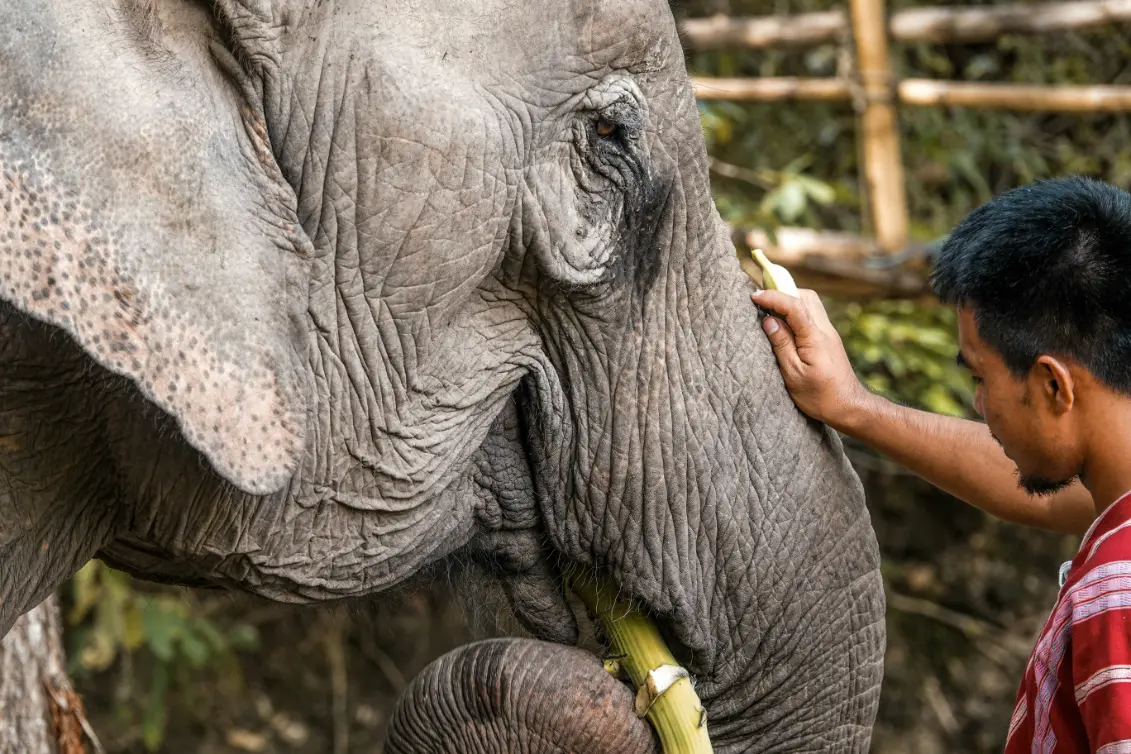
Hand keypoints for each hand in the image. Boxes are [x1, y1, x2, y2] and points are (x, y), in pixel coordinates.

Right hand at [751, 288, 870, 428]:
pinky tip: (785, 325)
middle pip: (806, 297)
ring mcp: (829, 333)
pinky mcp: (829, 340)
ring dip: (791, 301)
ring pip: (811, 304)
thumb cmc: (819, 396)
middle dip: (783, 292)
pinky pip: (812, 316)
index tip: (754, 296)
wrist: (847, 406)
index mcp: (815, 338)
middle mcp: (825, 330)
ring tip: (772, 312)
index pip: (794, 306)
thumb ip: (781, 344)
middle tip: (763, 301)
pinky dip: (797, 312)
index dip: (773, 297)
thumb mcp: (793, 374)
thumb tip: (768, 320)